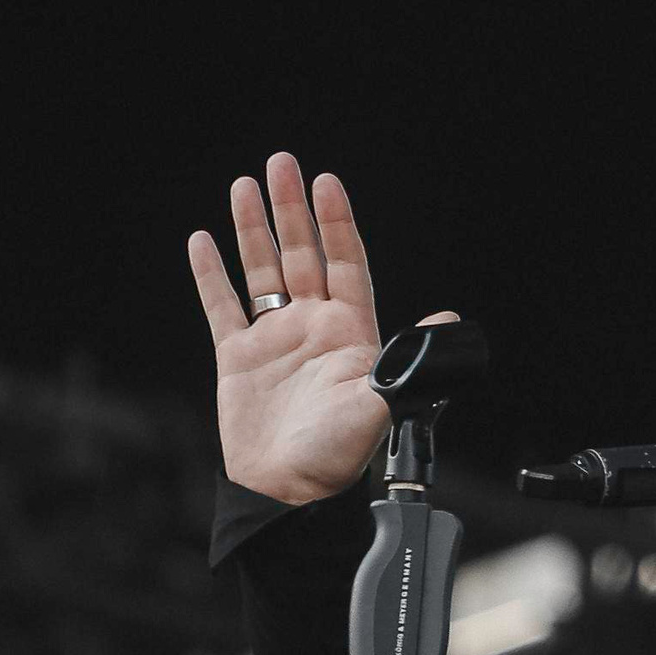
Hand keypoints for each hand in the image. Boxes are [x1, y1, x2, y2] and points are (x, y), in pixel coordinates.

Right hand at [186, 153, 454, 505]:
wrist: (288, 491)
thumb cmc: (338, 454)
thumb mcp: (384, 402)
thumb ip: (412, 359)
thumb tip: (452, 325)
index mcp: (351, 333)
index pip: (346, 263)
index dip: (337, 223)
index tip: (327, 183)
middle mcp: (314, 329)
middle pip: (303, 254)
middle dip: (292, 210)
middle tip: (282, 163)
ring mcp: (276, 341)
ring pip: (262, 271)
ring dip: (253, 229)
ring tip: (244, 185)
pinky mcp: (239, 358)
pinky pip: (222, 306)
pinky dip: (211, 275)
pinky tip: (203, 240)